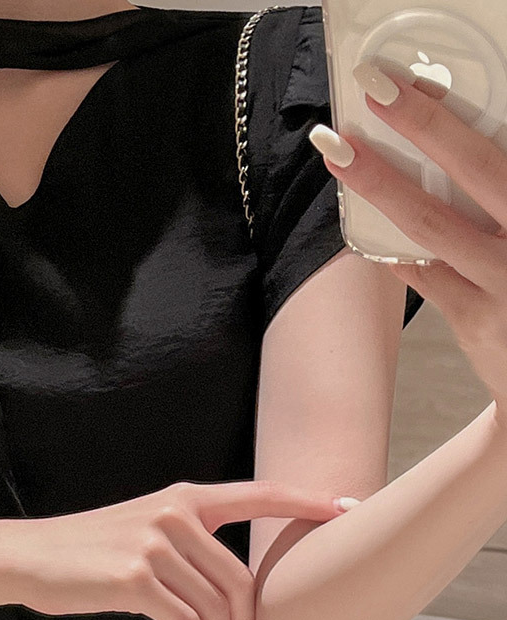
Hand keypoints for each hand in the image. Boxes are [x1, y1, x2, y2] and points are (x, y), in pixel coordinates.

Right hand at [0, 480, 349, 619]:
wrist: (26, 556)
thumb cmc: (85, 551)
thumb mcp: (142, 529)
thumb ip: (188, 545)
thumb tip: (231, 594)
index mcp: (184, 496)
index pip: (260, 494)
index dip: (307, 502)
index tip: (348, 508)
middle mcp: (175, 514)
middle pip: (241, 577)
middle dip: (247, 619)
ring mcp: (154, 545)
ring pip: (218, 605)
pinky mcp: (134, 579)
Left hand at [307, 59, 506, 408]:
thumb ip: (497, 195)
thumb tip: (448, 146)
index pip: (498, 152)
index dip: (450, 116)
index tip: (407, 85)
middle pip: (477, 169)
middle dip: (424, 126)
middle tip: (376, 91)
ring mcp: (505, 281)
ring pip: (434, 226)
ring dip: (383, 186)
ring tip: (343, 155)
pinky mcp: (475, 320)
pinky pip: (422, 274)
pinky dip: (391, 245)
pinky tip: (360, 219)